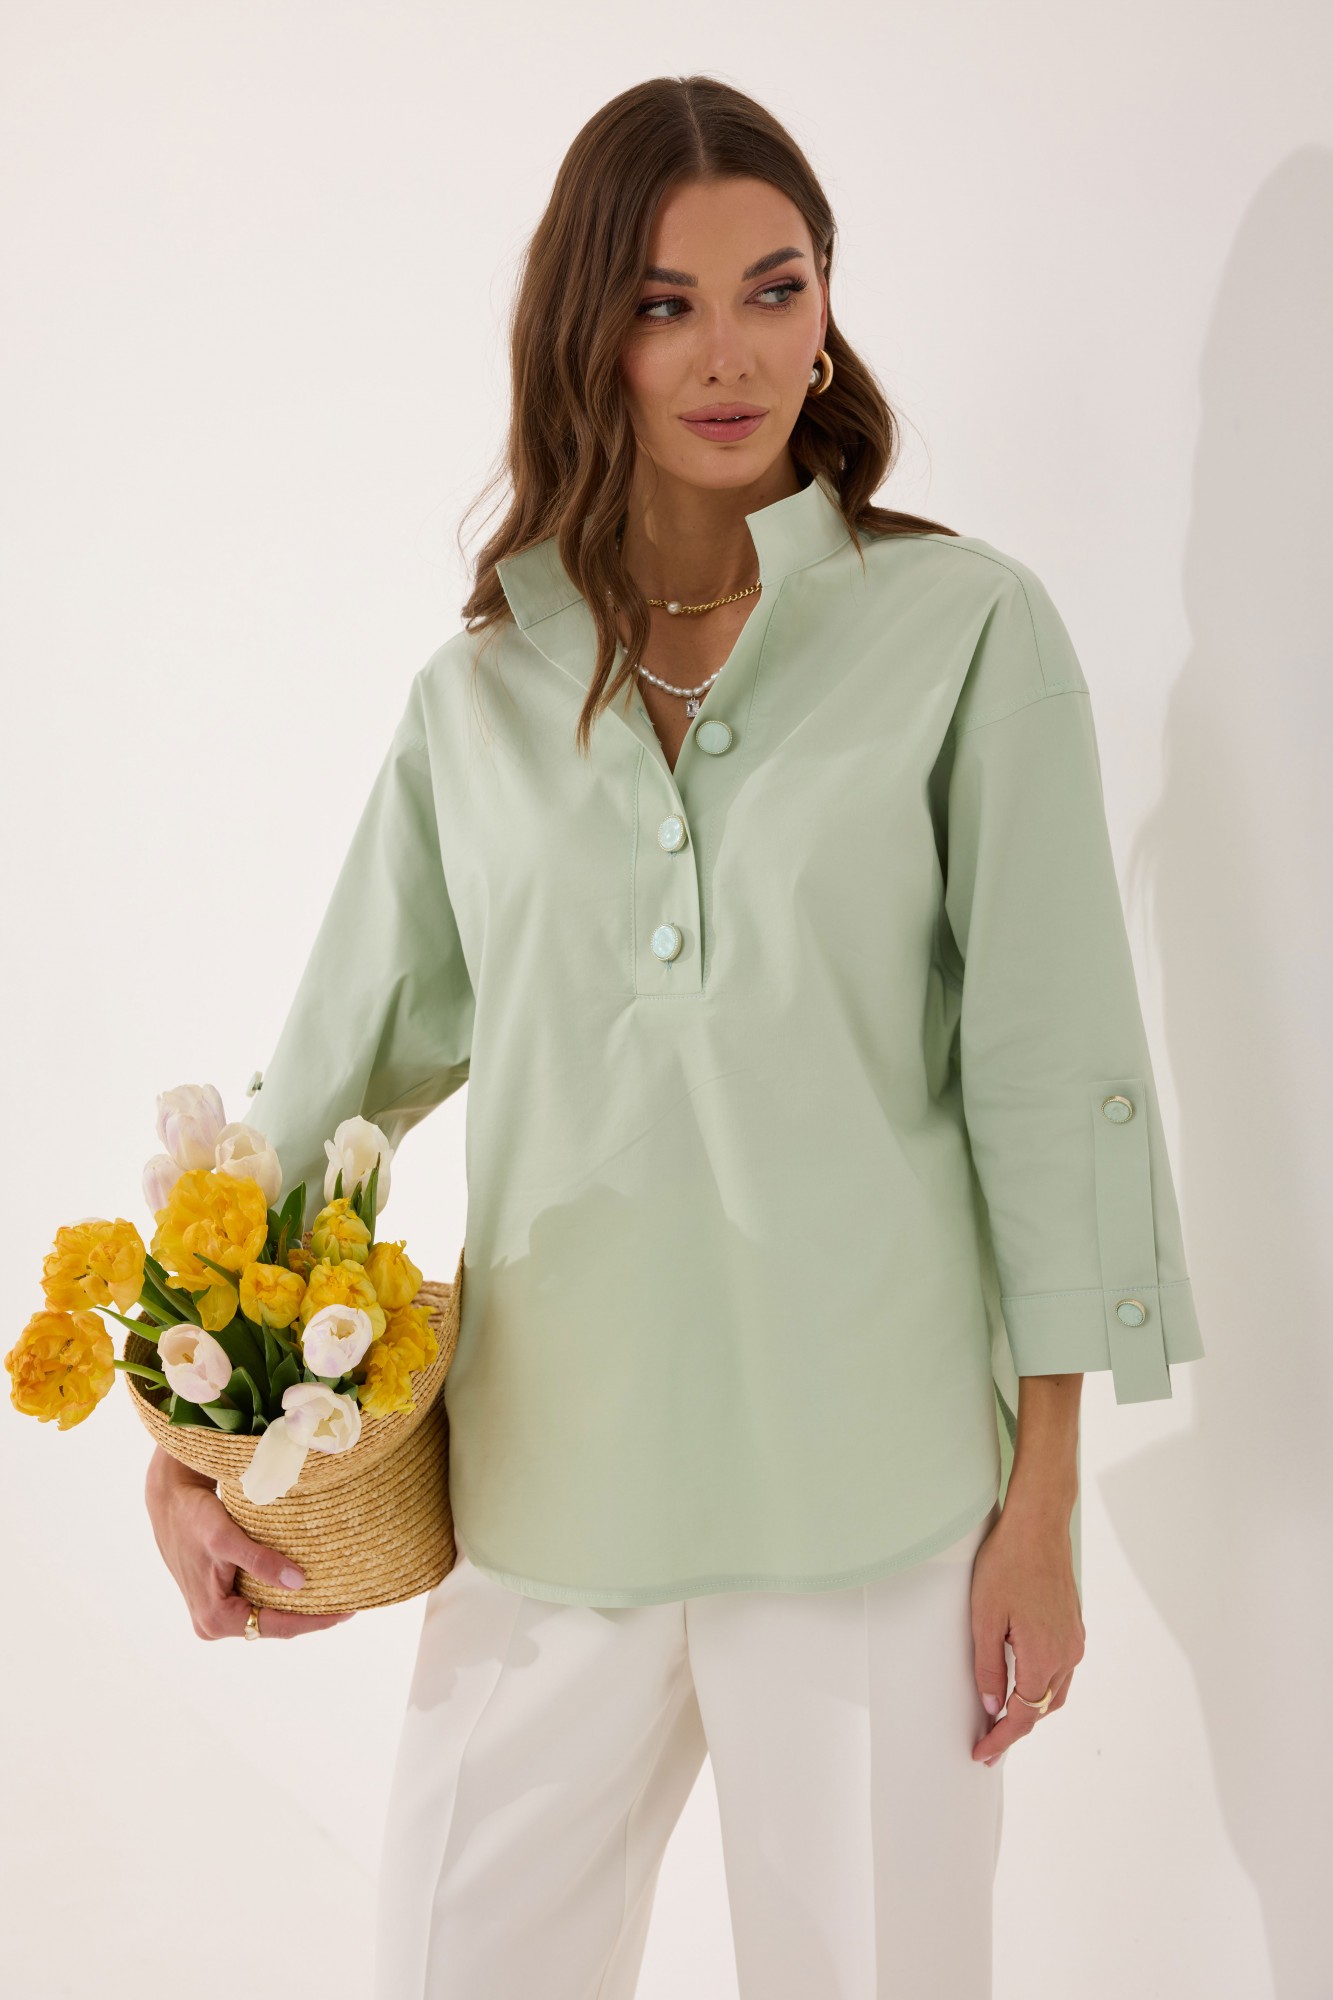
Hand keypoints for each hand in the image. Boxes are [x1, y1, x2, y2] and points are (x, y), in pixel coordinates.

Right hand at [144, 1445, 356, 1639]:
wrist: (169, 1501)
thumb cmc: (194, 1517)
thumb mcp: (225, 1538)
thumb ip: (259, 1562)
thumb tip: (297, 1583)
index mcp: (214, 1618)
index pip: (275, 1626)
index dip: (314, 1621)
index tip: (347, 1612)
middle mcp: (213, 1624)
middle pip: (272, 1625)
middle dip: (310, 1617)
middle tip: (350, 1605)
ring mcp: (215, 1614)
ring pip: (266, 1616)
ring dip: (298, 1608)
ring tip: (336, 1597)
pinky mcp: (219, 1598)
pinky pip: (258, 1603)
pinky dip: (282, 1597)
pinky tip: (309, 1587)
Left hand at [969, 1495, 1084, 1763]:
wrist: (1038, 1524)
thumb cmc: (1008, 1563)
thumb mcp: (985, 1618)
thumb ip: (989, 1668)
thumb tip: (993, 1706)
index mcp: (1045, 1656)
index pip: (1023, 1715)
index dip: (1001, 1738)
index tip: (983, 1753)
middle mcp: (1067, 1653)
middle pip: (1042, 1708)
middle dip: (1015, 1729)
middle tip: (988, 1742)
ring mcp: (1074, 1639)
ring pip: (1054, 1691)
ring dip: (1031, 1709)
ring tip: (1003, 1719)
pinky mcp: (1073, 1625)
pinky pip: (1061, 1670)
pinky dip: (1041, 1686)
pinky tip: (1024, 1683)